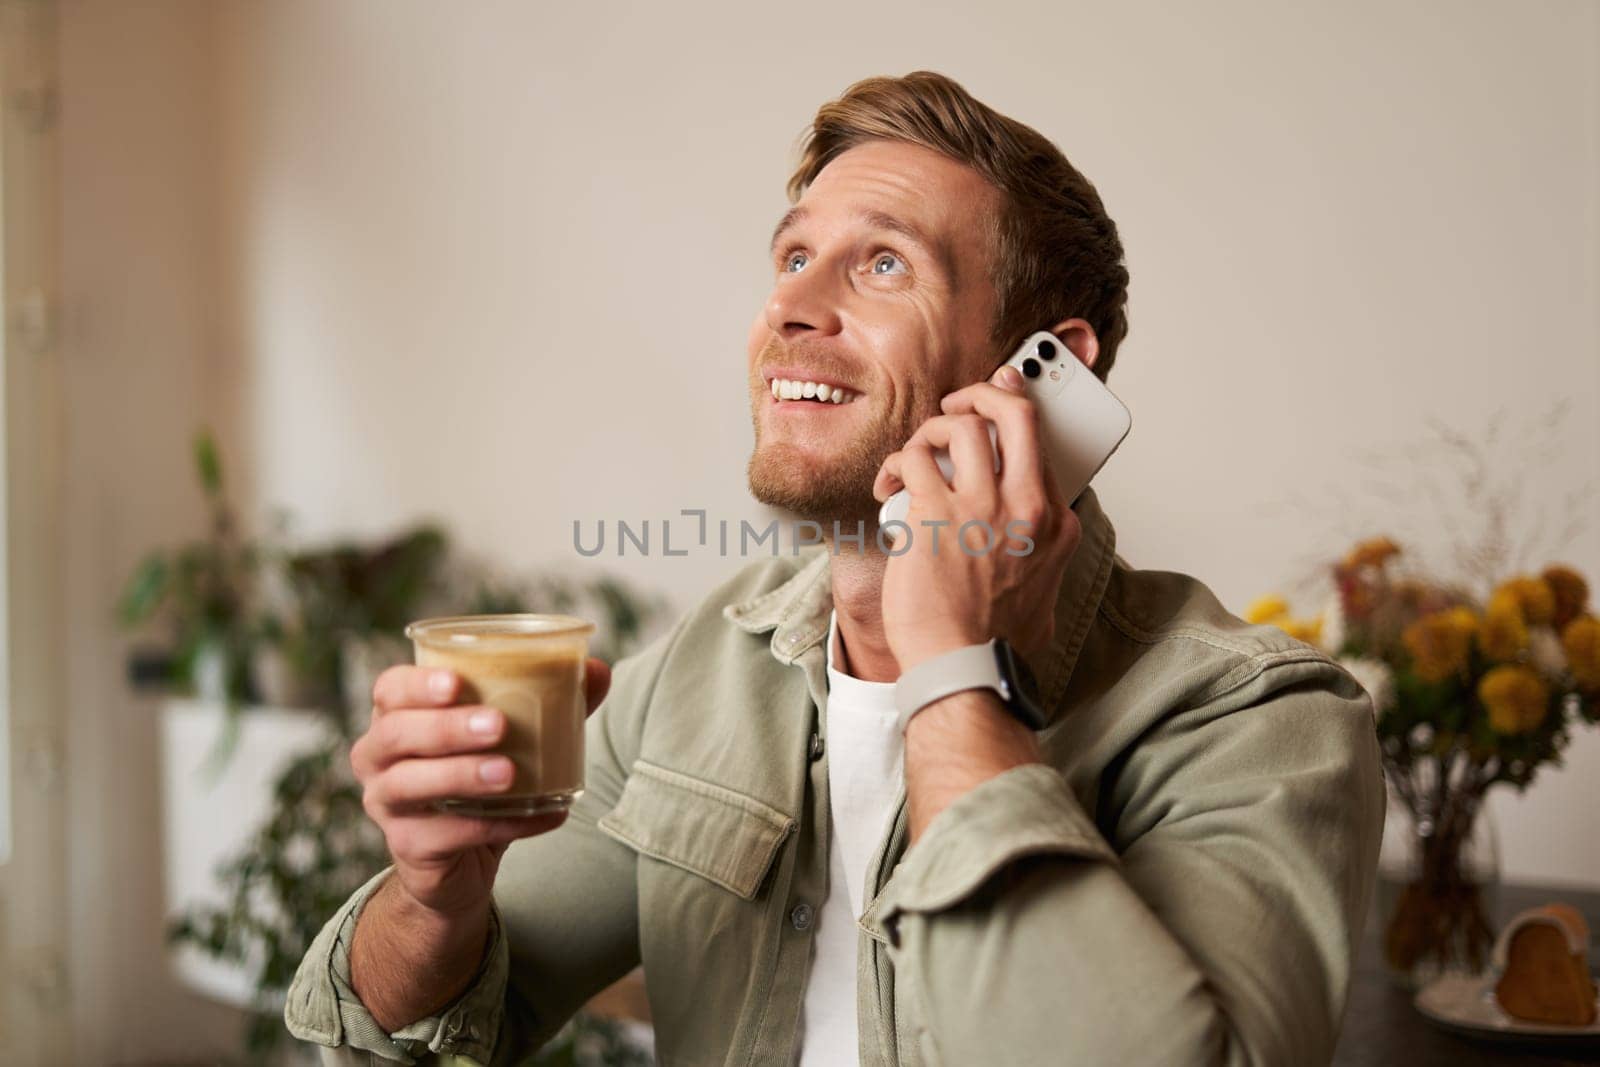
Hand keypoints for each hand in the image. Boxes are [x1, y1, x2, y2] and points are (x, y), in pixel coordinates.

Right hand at [350, 660, 611, 919]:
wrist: (461, 862)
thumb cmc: (480, 781)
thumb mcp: (511, 739)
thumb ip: (550, 703)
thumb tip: (599, 670)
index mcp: (397, 717)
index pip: (390, 688)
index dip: (417, 684)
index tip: (457, 683)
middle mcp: (378, 759)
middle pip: (395, 734)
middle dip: (446, 727)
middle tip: (498, 726)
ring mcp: (385, 805)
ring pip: (409, 785)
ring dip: (461, 775)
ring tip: (509, 773)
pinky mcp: (407, 848)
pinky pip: (447, 835)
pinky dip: (500, 824)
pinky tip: (544, 815)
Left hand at [873, 364, 1081, 672]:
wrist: (963, 668)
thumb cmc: (993, 642)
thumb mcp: (1045, 597)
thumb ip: (1044, 564)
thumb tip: (1037, 561)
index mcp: (1054, 523)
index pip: (1041, 447)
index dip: (1012, 420)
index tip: (995, 407)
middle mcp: (1025, 507)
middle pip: (1016, 414)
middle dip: (985, 393)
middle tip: (959, 404)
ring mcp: (982, 508)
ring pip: (961, 426)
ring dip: (931, 430)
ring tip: (917, 453)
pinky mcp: (934, 515)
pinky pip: (914, 459)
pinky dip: (896, 463)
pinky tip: (888, 486)